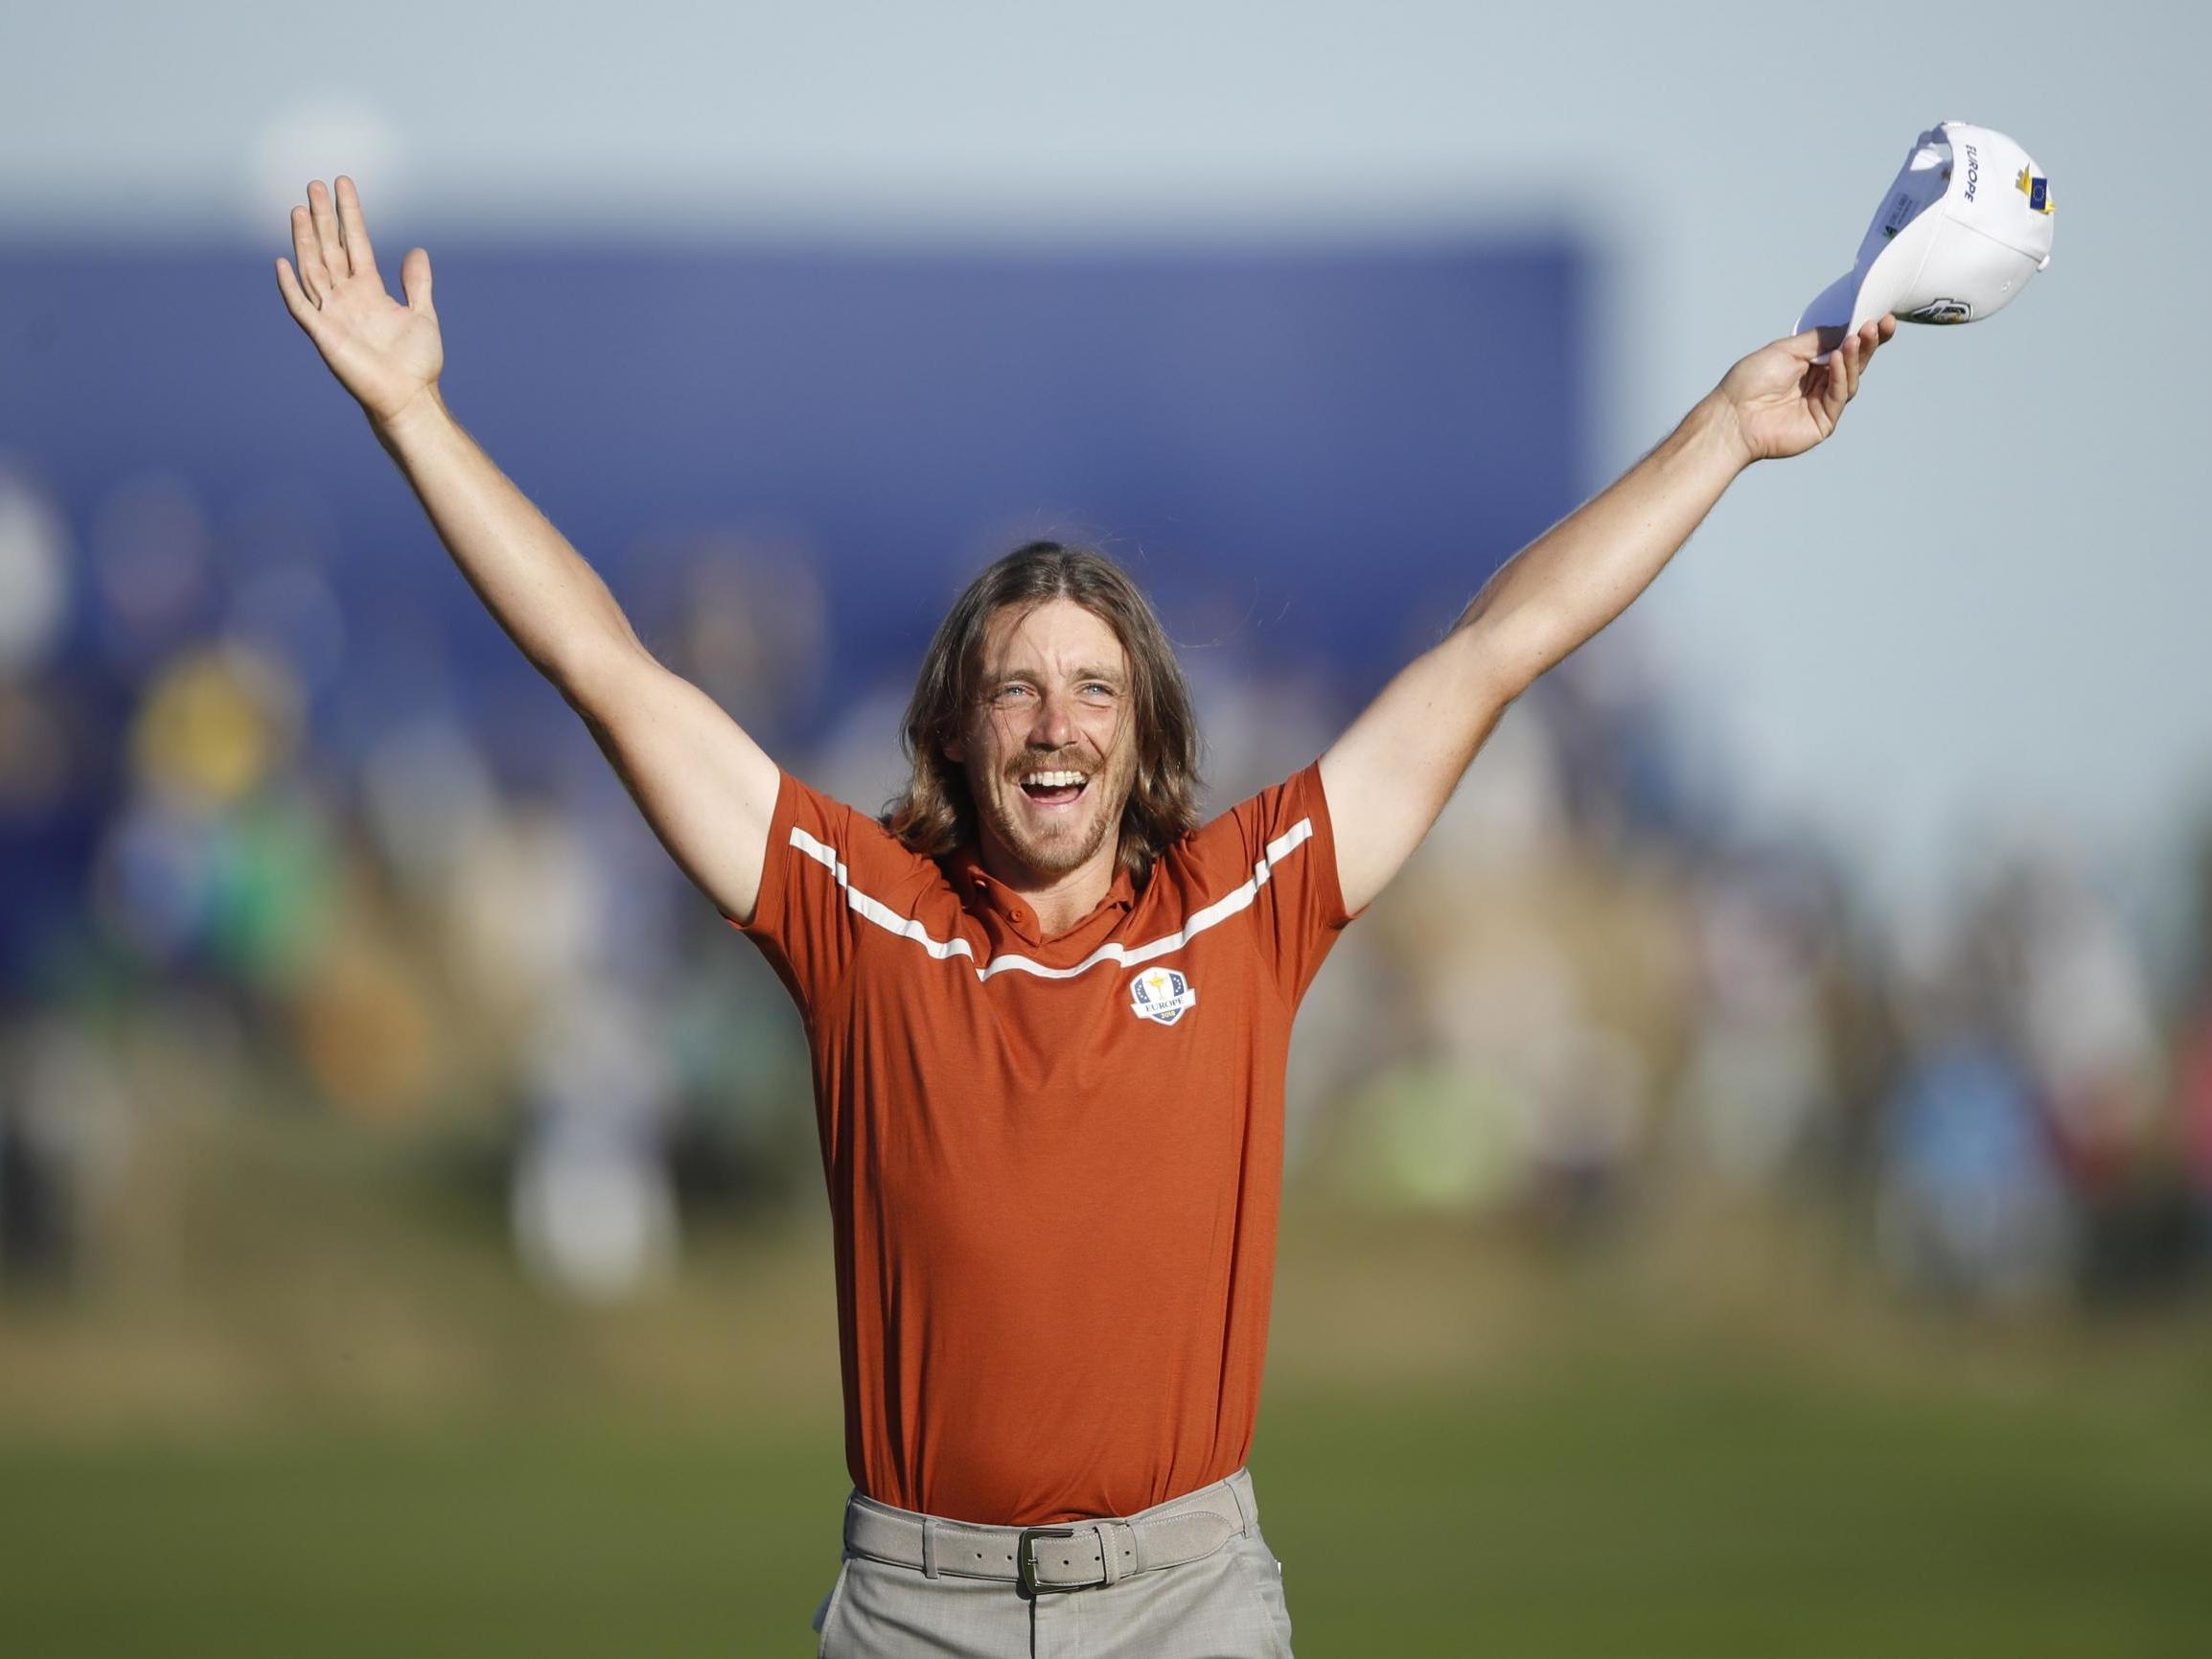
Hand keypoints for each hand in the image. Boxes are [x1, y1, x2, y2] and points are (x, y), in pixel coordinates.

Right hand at [275, 177, 443, 428]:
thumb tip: (416, 251)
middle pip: (330, 248)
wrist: (409, 397)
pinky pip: (301, 307)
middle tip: (314, 184)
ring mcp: (333, 313)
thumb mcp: (422, 314)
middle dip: (322, 217)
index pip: (355, 242)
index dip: (349, 214)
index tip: (343, 183)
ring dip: (304, 240)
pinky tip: (282, 263)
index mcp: (369, 290)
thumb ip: (417, 283)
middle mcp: (347, 297)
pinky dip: (291, 286)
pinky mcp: (323, 335)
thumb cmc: (417, 363)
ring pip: (313, 268)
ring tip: (299, 209)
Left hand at [1711, 315, 1895, 464]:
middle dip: (1867, 342)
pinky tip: (1839, 357)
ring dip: (1856, 356)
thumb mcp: (1785, 349)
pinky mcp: (1823, 421)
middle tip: (1880, 325)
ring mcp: (1822, 403)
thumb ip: (1817, 339)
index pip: (1843, 347)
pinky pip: (1839, 395)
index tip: (1879, 317)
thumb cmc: (1750, 382)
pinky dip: (1841, 375)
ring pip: (1850, 377)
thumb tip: (1845, 326)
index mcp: (1810, 364)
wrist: (1732, 416)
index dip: (1862, 334)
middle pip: (1854, 362)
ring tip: (1857, 338)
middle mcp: (1819, 383)